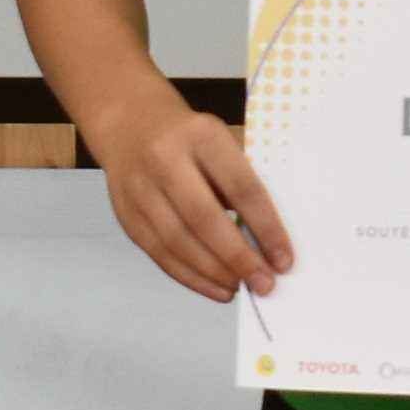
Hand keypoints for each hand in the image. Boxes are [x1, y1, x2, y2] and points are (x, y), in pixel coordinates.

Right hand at [84, 100, 290, 301]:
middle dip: (238, 258)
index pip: (241, 187)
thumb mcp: (220, 141)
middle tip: (264, 284)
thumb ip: (240, 182)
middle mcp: (165, 159)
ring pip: (177, 242)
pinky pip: (159, 253)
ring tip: (241, 288)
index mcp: (202, 135)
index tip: (284, 259)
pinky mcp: (126, 213)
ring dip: (213, 273)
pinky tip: (214, 287)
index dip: (266, 228)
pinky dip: (190, 276)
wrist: (129, 121)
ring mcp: (140, 188)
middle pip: (204, 219)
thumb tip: (266, 241)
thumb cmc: (189, 137)